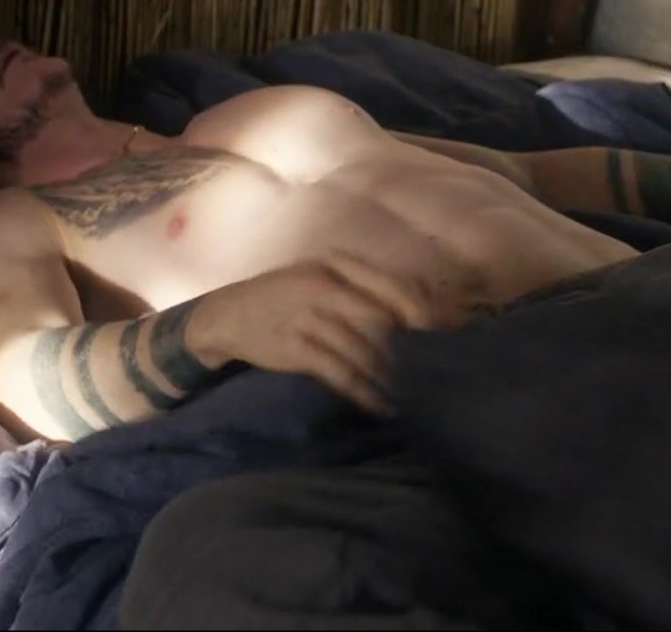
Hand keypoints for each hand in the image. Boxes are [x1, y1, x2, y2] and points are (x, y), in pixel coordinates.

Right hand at [210, 252, 433, 413]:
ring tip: (413, 393)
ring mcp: (309, 316)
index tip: (444, 334)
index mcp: (336, 265)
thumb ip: (361, 289)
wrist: (226, 315)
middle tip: (433, 371)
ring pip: (364, 349)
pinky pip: (340, 373)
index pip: (391, 287)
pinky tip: (381, 405)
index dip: (421, 312)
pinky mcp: (296, 348)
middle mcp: (325, 286)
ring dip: (390, 375)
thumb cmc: (284, 296)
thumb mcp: (320, 276)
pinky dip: (364, 392)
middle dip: (411, 348)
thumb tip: (416, 311)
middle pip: (382, 319)